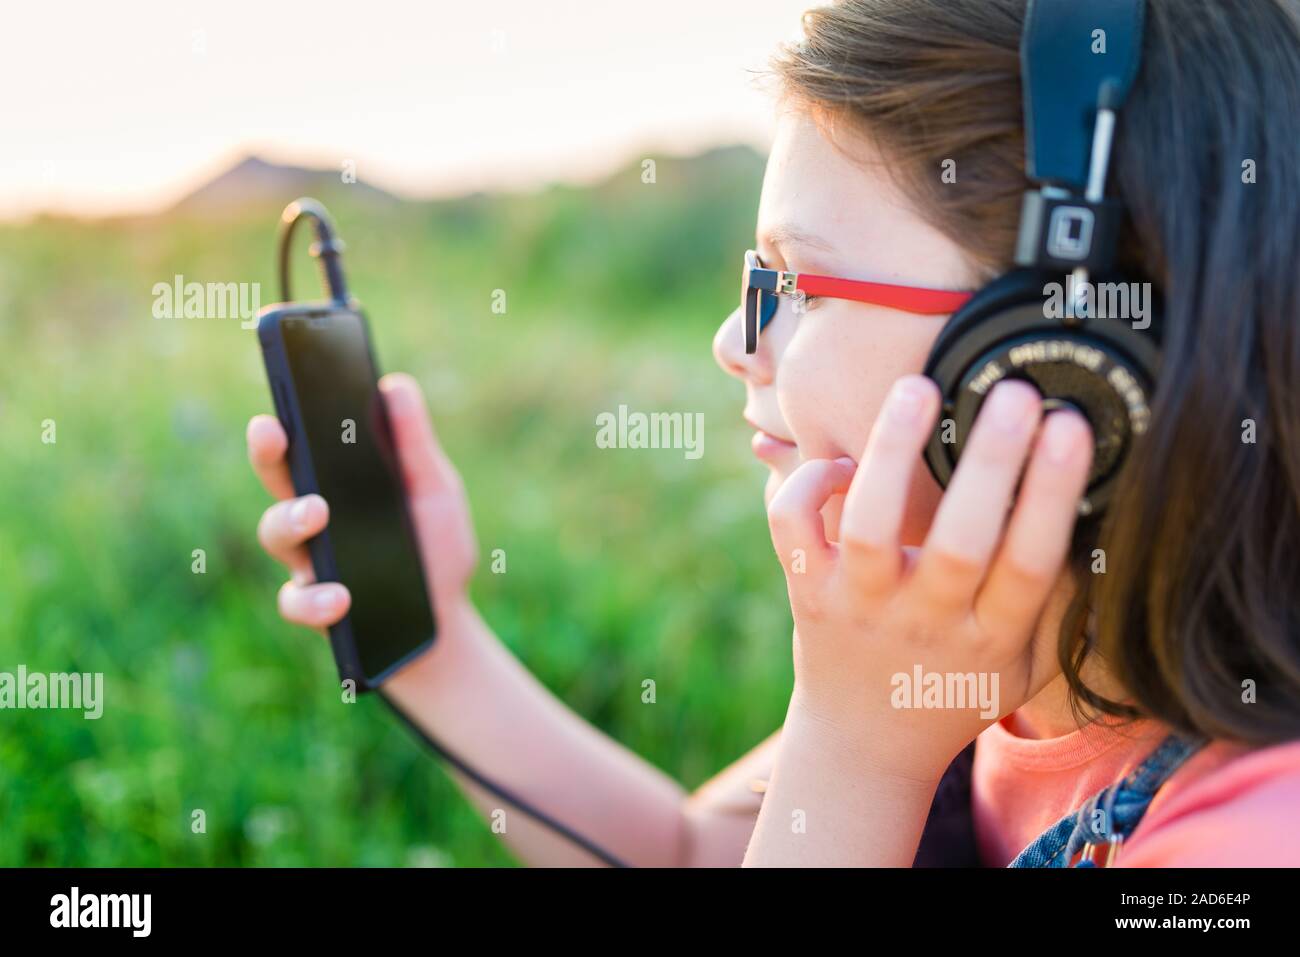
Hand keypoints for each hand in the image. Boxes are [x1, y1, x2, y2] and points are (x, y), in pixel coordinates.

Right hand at [247, 372, 478, 631]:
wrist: (446, 620)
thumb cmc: (435, 549)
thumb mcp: (435, 490)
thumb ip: (413, 443)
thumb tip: (394, 384)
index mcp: (336, 482)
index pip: (300, 443)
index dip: (283, 418)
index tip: (278, 390)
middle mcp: (312, 518)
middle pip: (276, 479)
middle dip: (267, 453)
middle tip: (271, 431)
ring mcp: (309, 562)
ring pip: (275, 534)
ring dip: (290, 520)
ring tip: (317, 513)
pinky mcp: (318, 609)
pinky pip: (297, 602)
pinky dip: (316, 599)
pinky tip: (342, 595)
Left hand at [767, 375, 1092, 783]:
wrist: (863, 744)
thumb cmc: (954, 689)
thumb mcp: (1022, 666)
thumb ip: (1058, 604)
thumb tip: (1097, 510)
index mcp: (990, 639)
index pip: (1030, 565)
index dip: (1052, 495)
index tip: (1070, 427)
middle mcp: (925, 623)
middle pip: (961, 544)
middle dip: (990, 464)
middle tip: (1015, 393)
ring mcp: (861, 607)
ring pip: (872, 528)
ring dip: (894, 455)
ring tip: (918, 388)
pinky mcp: (809, 593)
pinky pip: (794, 532)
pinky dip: (806, 488)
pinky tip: (841, 462)